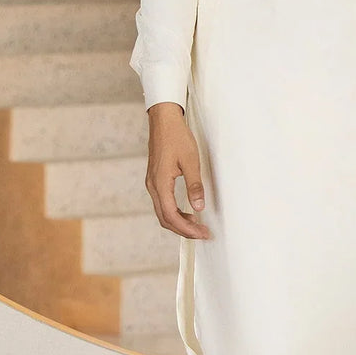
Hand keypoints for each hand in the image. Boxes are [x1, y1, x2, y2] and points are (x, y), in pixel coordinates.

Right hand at [144, 102, 211, 238]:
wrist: (163, 121)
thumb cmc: (177, 137)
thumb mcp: (190, 161)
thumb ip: (194, 186)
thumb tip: (198, 208)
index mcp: (160, 183)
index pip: (171, 216)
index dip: (187, 228)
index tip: (202, 233)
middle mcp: (153, 186)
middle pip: (165, 218)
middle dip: (183, 230)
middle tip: (202, 233)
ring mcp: (152, 183)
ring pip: (162, 212)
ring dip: (179, 222)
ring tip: (197, 225)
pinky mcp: (155, 180)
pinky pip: (162, 203)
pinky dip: (174, 212)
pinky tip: (187, 212)